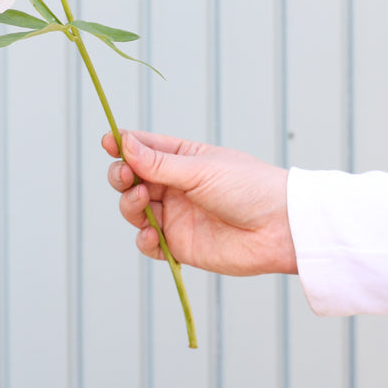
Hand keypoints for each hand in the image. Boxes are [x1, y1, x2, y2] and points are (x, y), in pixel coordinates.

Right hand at [103, 130, 296, 276]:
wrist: (280, 228)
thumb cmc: (247, 187)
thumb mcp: (200, 169)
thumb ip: (159, 163)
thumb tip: (123, 142)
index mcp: (181, 158)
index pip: (142, 148)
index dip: (122, 146)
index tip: (107, 143)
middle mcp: (174, 186)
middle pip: (131, 179)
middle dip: (121, 176)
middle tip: (125, 176)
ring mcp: (175, 216)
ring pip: (134, 210)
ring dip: (130, 204)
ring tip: (142, 201)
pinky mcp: (179, 246)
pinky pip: (148, 243)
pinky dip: (143, 238)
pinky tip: (152, 234)